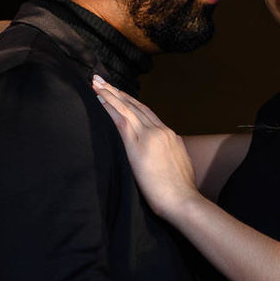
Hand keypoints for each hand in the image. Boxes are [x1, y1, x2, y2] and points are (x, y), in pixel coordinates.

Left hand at [92, 77, 196, 217]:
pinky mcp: (137, 145)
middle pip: (136, 106)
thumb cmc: (181, 192)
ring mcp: (149, 136)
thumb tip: (165, 155)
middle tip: (103, 80)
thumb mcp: (180, 166)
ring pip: (126, 108)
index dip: (132, 103)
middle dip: (118, 93)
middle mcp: (161, 131)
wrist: (182, 200)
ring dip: (110, 94)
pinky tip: (99, 98)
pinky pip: (121, 120)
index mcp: (171, 136)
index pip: (148, 114)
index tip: (121, 94)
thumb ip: (171, 155)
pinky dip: (109, 107)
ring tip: (96, 83)